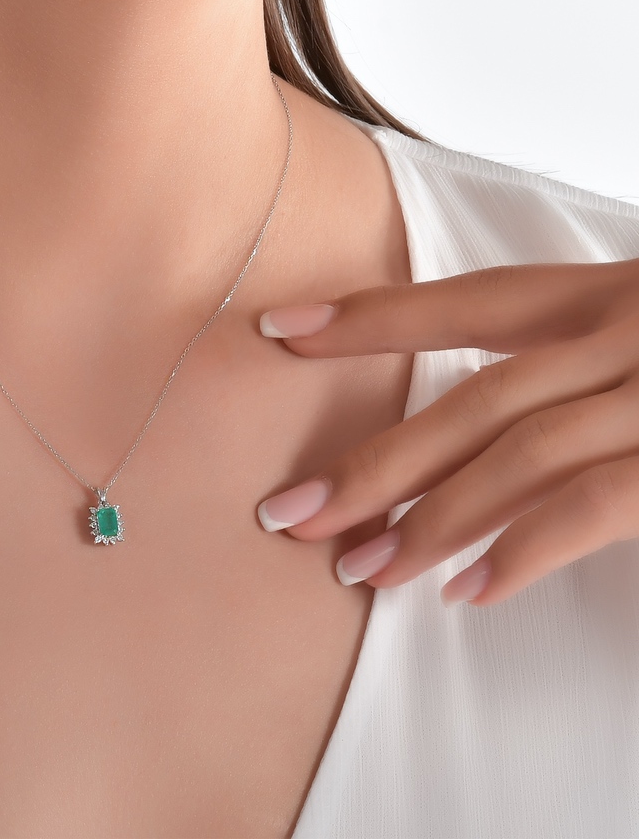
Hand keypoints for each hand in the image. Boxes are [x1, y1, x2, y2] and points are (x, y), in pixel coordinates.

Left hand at [254, 260, 638, 606]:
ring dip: (430, 520)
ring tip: (360, 568)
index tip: (281, 328)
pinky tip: (464, 589)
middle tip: (290, 510)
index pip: (472, 302)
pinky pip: (592, 505)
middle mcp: (627, 333)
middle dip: (378, 460)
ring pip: (520, 454)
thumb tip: (492, 424)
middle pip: (477, 398)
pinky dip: (523, 549)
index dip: (373, 317)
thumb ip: (579, 368)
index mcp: (607, 296)